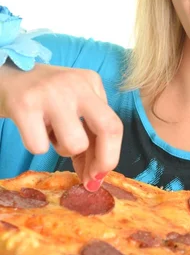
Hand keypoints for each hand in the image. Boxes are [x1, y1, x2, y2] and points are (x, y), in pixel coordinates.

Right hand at [0, 63, 122, 188]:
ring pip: (74, 143)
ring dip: (62, 149)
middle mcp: (76, 84)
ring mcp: (51, 93)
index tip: (100, 174)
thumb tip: (94, 177)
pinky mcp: (24, 104)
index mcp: (91, 82)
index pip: (114, 125)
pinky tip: (32, 129)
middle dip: (103, 160)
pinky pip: (40, 146)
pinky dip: (37, 145)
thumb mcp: (71, 107)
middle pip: (109, 128)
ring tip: (50, 134)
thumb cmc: (42, 98)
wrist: (2, 76)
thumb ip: (87, 135)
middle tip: (89, 177)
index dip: (110, 156)